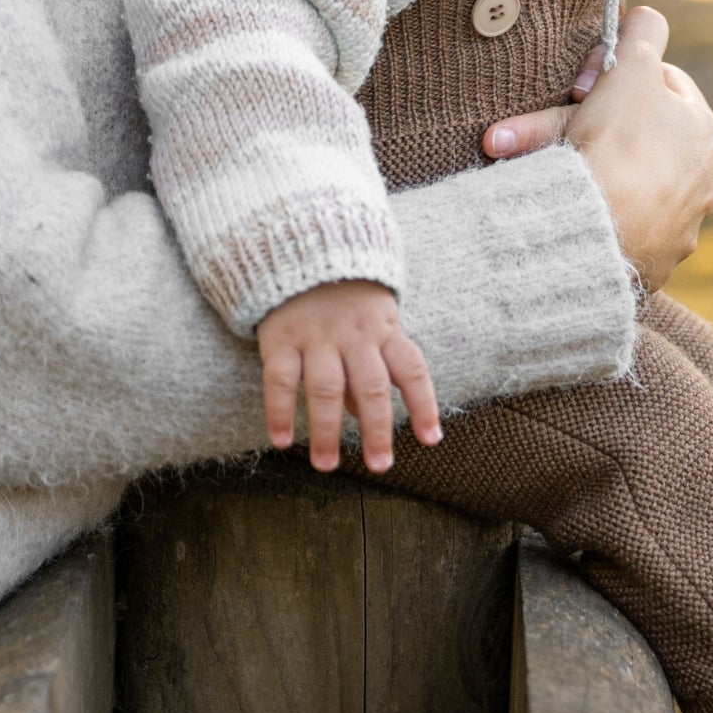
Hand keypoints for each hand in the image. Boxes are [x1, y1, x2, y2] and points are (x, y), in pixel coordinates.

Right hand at [257, 280, 441, 473]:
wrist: (302, 247)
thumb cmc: (345, 297)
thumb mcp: (373, 320)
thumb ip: (372, 365)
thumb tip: (360, 415)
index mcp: (385, 330)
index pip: (412, 370)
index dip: (424, 404)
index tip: (431, 439)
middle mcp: (355, 336)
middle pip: (372, 386)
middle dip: (377, 429)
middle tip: (380, 465)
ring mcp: (317, 336)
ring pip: (326, 388)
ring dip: (326, 431)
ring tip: (326, 465)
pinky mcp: (281, 337)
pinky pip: (282, 379)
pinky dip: (280, 411)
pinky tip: (281, 440)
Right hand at [482, 5, 712, 291]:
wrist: (595, 234)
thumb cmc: (616, 144)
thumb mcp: (631, 68)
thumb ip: (642, 32)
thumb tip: (644, 16)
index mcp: (702, 130)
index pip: (661, 83)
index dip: (617, 77)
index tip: (581, 89)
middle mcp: (702, 181)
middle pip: (638, 135)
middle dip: (593, 126)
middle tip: (551, 127)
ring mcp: (677, 226)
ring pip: (623, 182)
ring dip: (586, 171)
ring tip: (546, 170)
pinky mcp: (647, 263)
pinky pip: (612, 227)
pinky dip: (588, 215)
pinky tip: (564, 209)